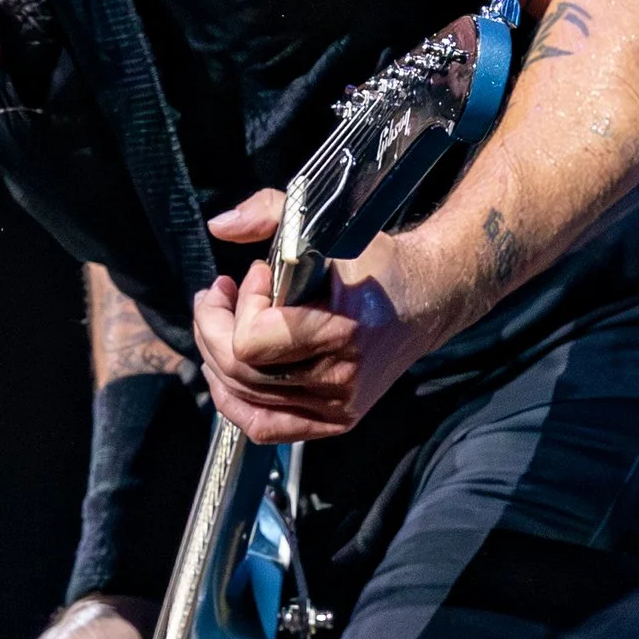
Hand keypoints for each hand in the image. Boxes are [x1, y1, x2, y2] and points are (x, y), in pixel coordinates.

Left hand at [191, 192, 441, 442]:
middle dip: (213, 326)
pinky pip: (263, 426)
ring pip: (244, 397)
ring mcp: (337, 406)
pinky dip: (234, 400)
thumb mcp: (329, 225)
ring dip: (216, 355)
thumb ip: (269, 212)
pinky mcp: (334, 420)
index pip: (251, 342)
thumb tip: (220, 226)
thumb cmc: (377, 266)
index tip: (259, 275)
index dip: (242, 307)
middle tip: (218, 295)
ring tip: (220, 322)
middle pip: (239, 371)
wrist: (425, 300)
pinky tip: (225, 370)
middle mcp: (340, 379)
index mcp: (342, 332)